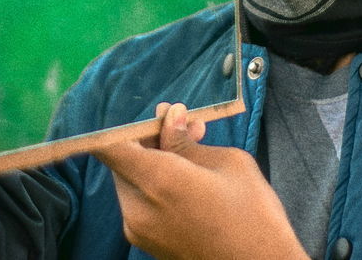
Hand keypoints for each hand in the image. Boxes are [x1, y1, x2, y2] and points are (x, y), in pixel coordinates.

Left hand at [95, 103, 308, 259]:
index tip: (155, 117)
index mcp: (157, 181)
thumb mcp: (227, 163)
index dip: (124, 126)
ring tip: (195, 151)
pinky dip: (157, 187)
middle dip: (151, 140)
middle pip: (123, 161)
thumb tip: (169, 117)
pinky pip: (141, 204)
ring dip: (155, 162)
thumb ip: (187, 139)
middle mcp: (138, 207)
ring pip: (132, 181)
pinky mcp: (147, 244)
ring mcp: (139, 230)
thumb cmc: (254, 215)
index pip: (107, 146)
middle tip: (187, 127)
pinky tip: (190, 181)